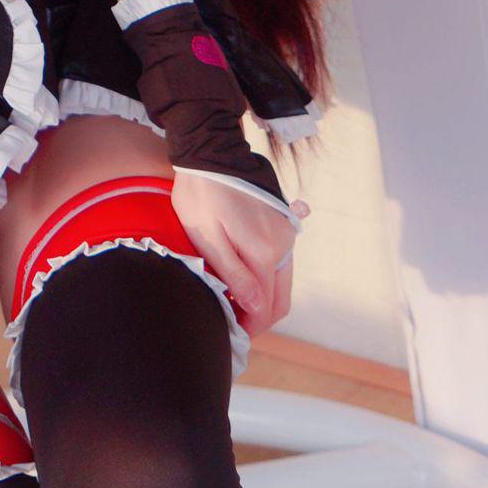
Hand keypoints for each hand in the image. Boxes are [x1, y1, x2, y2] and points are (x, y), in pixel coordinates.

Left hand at [166, 172, 309, 340]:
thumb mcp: (209, 239)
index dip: (250, 327)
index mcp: (266, 252)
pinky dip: (266, 279)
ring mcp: (286, 234)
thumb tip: (256, 310)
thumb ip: (235, 275)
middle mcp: (284, 245)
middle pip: (280, 299)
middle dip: (259, 319)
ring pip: (281, 282)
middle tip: (232, 325)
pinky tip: (244, 282)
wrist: (210, 153)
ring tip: (233, 304)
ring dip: (262, 299)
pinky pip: (279, 263)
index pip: (266, 307)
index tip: (231, 334)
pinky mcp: (282, 225)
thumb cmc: (201, 196)